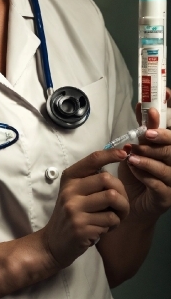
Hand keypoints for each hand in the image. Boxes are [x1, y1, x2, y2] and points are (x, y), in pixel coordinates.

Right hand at [41, 148, 129, 269]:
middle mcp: (69, 191)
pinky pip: (110, 221)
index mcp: (69, 179)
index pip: (92, 160)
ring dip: (121, 212)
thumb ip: (91, 180)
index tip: (124, 154)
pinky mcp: (81, 227)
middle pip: (108, 180)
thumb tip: (118, 159)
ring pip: (113, 200)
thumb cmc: (71, 215)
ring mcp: (74, 210)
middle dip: (122, 193)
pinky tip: (103, 229)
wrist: (54, 243)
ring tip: (114, 219)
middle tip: (121, 206)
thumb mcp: (74, 193)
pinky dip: (112, 226)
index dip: (111, 154)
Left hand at [118, 88, 170, 219]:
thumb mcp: (137, 147)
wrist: (131, 204)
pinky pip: (158, 185)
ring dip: (149, 158)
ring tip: (132, 154)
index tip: (166, 94)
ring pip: (168, 166)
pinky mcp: (167, 197)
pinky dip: (145, 176)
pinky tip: (133, 169)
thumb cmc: (136, 175)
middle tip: (145, 134)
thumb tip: (142, 104)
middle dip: (161, 137)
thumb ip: (142, 129)